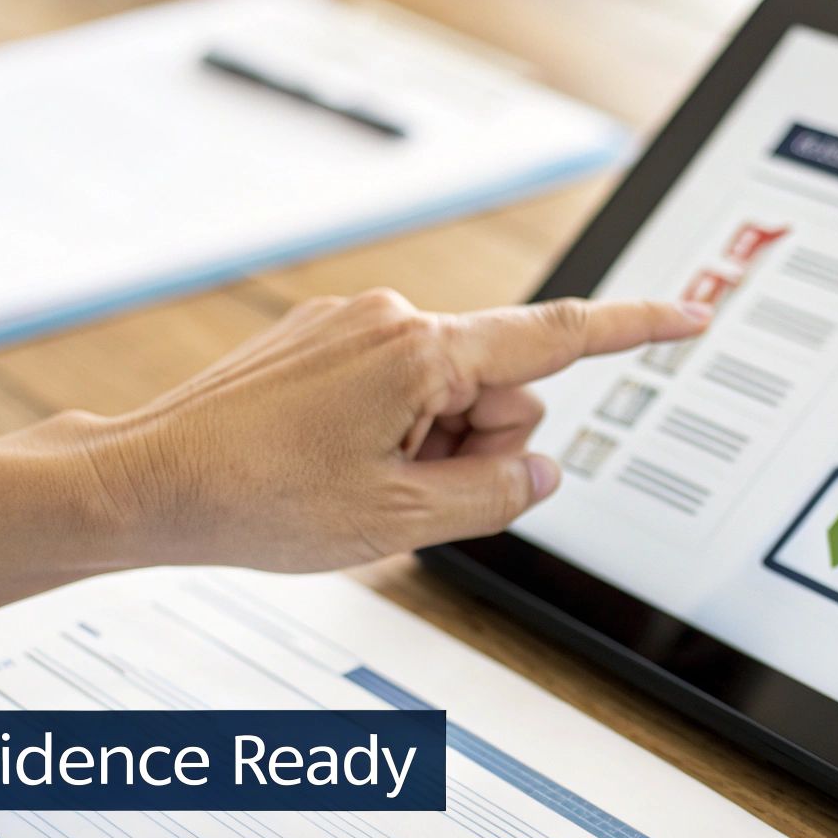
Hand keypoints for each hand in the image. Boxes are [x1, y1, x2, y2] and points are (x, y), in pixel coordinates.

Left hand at [0, 290, 710, 621]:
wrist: (145, 482)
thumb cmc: (254, 500)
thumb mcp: (399, 522)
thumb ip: (495, 498)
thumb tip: (540, 476)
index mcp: (421, 351)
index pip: (557, 339)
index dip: (636, 329)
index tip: (692, 315)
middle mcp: (393, 317)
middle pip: (501, 386)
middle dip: (481, 444)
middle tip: (407, 491)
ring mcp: (354, 324)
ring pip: (449, 390)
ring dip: (432, 443)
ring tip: (359, 481)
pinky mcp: (326, 339)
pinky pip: (400, 383)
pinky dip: (394, 429)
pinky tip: (334, 463)